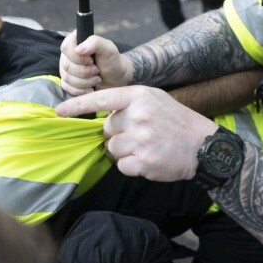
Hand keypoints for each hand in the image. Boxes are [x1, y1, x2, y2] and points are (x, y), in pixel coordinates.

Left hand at [55, 86, 217, 181]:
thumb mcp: (154, 100)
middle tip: (141, 135)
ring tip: (147, 147)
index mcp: (139, 96)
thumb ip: (128, 103)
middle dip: (119, 134)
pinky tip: (149, 159)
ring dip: (125, 151)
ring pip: (112, 149)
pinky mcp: (144, 161)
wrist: (203, 146)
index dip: (77, 106)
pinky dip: (132, 166)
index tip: (58, 111)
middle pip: (106, 129)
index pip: (101, 99)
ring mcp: (141, 139)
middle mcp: (138, 116)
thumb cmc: (176, 121)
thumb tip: (101, 115)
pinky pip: (122, 166)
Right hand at [59, 31, 132, 94]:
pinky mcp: (66, 81)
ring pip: (67, 78)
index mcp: (76, 40)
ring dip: (85, 82)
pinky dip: (81, 90)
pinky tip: (90, 87)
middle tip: (97, 70)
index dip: (78, 57)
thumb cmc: (112, 61)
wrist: (115, 78)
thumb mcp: (108, 48)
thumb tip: (78, 49)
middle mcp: (68, 53)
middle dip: (85, 72)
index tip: (92, 60)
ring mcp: (66, 67)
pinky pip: (66, 87)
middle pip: (66, 65)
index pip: (66, 47)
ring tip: (96, 78)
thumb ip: (95, 43)